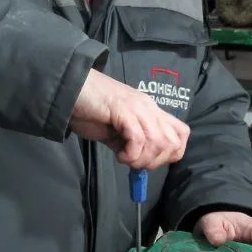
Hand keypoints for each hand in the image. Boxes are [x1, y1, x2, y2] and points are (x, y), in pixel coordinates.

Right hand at [70, 69, 188, 169]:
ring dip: (142, 159)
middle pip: (173, 142)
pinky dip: (130, 155)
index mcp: (151, 110)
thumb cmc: (89, 108)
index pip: (181, 134)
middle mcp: (149, 107)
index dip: (170, 154)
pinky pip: (138, 139)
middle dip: (155, 161)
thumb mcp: (117, 129)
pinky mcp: (123, 111)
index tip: (148, 160)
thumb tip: (140, 162)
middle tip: (135, 162)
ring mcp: (138, 107)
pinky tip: (118, 154)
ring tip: (125, 158)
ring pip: (158, 143)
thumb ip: (131, 142)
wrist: (70, 88)